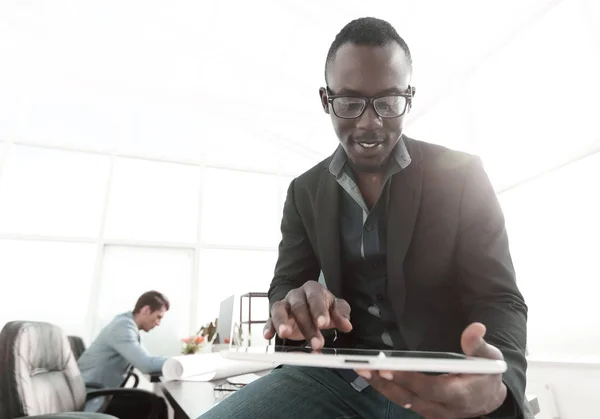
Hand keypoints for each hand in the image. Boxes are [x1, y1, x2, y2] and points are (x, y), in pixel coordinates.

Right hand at [263, 281, 351, 349]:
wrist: (311, 308)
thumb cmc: (324, 308)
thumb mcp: (336, 309)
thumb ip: (341, 315)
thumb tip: (347, 325)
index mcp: (312, 289)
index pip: (315, 298)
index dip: (318, 310)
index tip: (323, 323)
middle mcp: (296, 294)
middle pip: (299, 307)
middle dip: (307, 326)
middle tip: (317, 343)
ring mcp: (284, 304)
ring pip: (279, 309)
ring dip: (281, 322)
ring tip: (284, 334)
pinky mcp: (274, 316)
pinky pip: (269, 320)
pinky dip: (268, 327)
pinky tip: (268, 335)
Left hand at [356, 323, 506, 418]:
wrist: (490, 400)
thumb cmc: (486, 375)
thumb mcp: (489, 358)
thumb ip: (478, 344)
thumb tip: (476, 328)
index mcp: (460, 394)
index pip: (430, 388)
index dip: (409, 379)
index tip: (388, 367)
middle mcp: (443, 408)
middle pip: (409, 397)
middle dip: (385, 382)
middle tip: (364, 367)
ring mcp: (433, 413)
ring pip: (403, 401)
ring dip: (381, 386)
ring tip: (361, 370)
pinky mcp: (426, 412)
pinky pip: (404, 402)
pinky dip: (388, 389)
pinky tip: (372, 377)